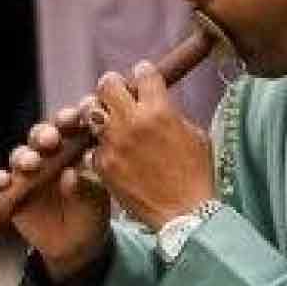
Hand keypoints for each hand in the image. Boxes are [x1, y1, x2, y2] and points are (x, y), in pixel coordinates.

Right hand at [0, 106, 111, 278]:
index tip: (75, 116)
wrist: (75, 244)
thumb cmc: (91, 213)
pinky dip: (2, 180)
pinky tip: (5, 183)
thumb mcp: (94, 201)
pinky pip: (3, 182)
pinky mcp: (13, 191)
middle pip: (42, 135)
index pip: (71, 126)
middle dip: (44, 134)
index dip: (71, 118)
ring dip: (24, 156)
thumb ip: (83, 187)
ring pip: (21, 155)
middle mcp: (49, 154)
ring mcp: (29, 171)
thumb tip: (70, 175)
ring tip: (31, 163)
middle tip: (51, 139)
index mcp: (74, 148)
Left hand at [84, 61, 214, 229]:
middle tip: (118, 96)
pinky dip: (99, 147)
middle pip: (107, 83)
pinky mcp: (103, 165)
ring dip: (99, 112)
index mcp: (160, 110)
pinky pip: (91, 145)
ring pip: (90, 110)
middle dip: (113, 86)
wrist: (185, 213)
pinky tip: (112, 153)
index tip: (144, 80)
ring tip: (108, 121)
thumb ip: (171, 113)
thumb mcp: (194, 135)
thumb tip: (157, 103)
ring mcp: (114, 144)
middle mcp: (133, 122)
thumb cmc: (197, 174)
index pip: (143, 72)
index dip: (144, 74)